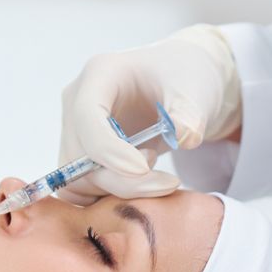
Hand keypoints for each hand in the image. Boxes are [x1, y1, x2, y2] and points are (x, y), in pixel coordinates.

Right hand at [57, 24, 241, 203]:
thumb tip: (184, 137)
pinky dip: (111, 198)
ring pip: (77, 179)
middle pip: (79, 156)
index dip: (109, 149)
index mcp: (100, 73)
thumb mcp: (195, 89)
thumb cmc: (184, 78)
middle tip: (168, 182)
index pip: (87, 117)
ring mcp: (75, 130)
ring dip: (117, 191)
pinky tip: (143, 188)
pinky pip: (82, 189)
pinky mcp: (80, 156)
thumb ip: (190, 114)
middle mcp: (77, 101)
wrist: (181, 87)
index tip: (144, 169)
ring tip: (157, 176)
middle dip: (122, 180)